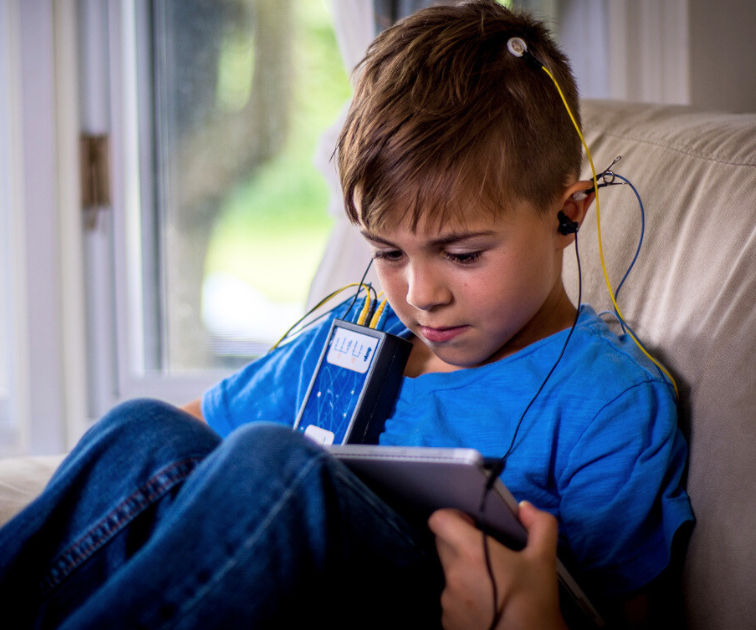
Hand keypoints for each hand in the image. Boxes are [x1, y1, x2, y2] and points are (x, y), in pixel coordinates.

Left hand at [428, 501, 567, 629]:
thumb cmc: (535, 604)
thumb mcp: (545, 561)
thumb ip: (540, 525)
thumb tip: (524, 507)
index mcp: (471, 553)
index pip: (439, 520)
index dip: (453, 517)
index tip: (472, 525)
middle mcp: (452, 575)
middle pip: (443, 546)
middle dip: (460, 544)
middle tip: (487, 555)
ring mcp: (447, 601)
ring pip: (449, 575)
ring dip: (463, 574)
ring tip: (491, 587)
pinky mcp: (447, 622)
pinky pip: (451, 601)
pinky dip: (464, 600)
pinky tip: (486, 609)